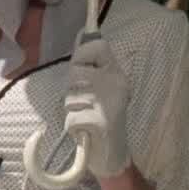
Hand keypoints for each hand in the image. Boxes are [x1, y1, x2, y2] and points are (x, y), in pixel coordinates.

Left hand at [64, 38, 130, 178]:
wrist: (113, 156)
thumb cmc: (103, 119)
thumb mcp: (103, 88)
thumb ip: (93, 65)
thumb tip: (82, 34)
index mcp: (118, 75)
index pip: (98, 46)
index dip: (83, 53)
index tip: (81, 64)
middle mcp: (116, 85)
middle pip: (76, 70)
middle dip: (72, 88)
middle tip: (84, 102)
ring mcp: (108, 103)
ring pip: (70, 95)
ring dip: (71, 108)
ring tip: (86, 117)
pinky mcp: (98, 122)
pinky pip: (70, 117)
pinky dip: (72, 126)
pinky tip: (85, 131)